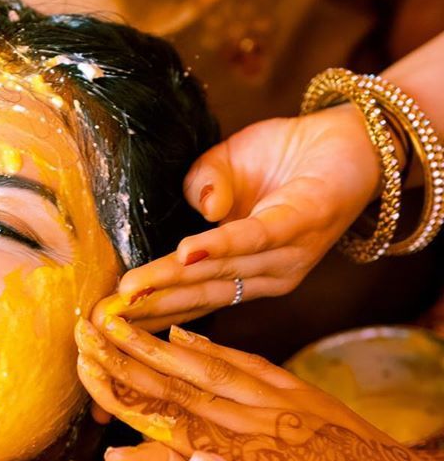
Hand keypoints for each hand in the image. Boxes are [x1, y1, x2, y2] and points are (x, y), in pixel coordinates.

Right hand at [76, 304, 443, 460]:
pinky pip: (248, 367)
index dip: (129, 391)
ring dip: (161, 347)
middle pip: (184, 383)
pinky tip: (188, 340)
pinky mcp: (304, 403)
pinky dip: (212, 351)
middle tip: (88, 331)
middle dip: (131, 357)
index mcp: (260, 455)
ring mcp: (287, 407)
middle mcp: (268, 421)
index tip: (88, 366)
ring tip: (122, 324)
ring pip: (210, 369)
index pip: (178, 417)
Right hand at [113, 104, 379, 326]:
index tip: (103, 324)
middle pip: (199, 298)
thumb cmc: (289, 157)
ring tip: (131, 291)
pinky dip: (220, 246)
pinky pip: (256, 238)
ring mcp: (287, 257)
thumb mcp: (227, 166)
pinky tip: (187, 252)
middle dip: (148, 310)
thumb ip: (201, 184)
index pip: (189, 301)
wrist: (356, 135)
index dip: (147, 312)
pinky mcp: (304, 223)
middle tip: (104, 321)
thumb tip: (202, 206)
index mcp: (245, 274)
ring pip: (220, 274)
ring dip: (173, 282)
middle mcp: (266, 278)